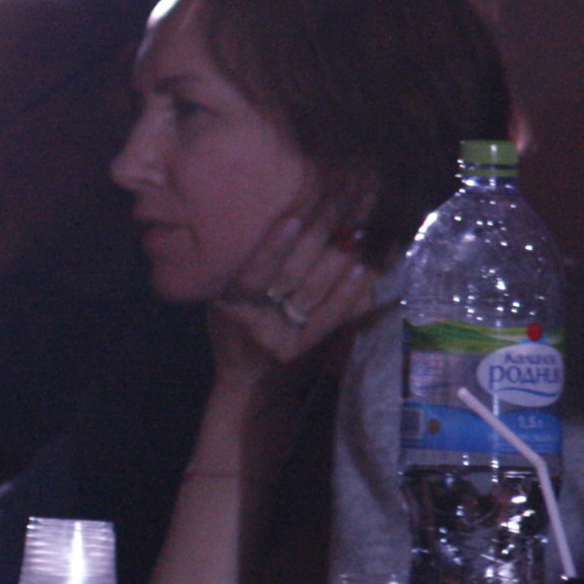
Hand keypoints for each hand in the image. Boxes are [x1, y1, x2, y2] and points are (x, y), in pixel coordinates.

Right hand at [208, 214, 376, 380]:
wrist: (241, 374)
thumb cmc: (230, 324)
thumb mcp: (221, 296)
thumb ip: (242, 268)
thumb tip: (286, 220)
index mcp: (228, 302)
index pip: (252, 272)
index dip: (273, 247)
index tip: (295, 219)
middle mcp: (254, 320)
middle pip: (289, 278)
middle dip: (316, 241)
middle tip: (342, 210)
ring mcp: (280, 336)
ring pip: (312, 294)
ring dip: (337, 261)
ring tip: (359, 233)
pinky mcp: (302, 347)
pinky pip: (328, 318)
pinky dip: (346, 293)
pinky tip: (363, 271)